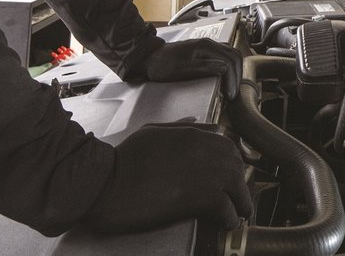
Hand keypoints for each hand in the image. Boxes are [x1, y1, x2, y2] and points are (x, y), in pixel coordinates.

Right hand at [82, 126, 251, 233]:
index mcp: (194, 134)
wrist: (105, 184)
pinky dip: (229, 218)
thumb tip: (197, 121)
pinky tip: (226, 223)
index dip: (231, 165)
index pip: (228, 147)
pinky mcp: (202, 196)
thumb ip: (178, 127)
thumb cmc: (122, 159)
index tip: (230, 179)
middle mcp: (206, 150)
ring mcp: (207, 173)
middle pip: (237, 168)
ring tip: (237, 215)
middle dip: (239, 185)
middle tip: (238, 200)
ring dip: (240, 203)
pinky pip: (227, 208)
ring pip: (238, 188)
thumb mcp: (152, 132)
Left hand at [144, 39, 242, 98]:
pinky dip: (230, 68)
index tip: (229, 94)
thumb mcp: (179, 69)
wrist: (150, 57)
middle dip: (237, 76)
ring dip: (235, 71)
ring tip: (231, 88)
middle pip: (234, 56)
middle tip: (232, 94)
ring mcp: (209, 46)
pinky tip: (226, 79)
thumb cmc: (162, 65)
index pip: (229, 60)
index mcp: (205, 46)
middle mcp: (210, 43)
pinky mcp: (206, 51)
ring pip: (232, 55)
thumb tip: (224, 68)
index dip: (233, 78)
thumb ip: (203, 67)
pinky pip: (225, 56)